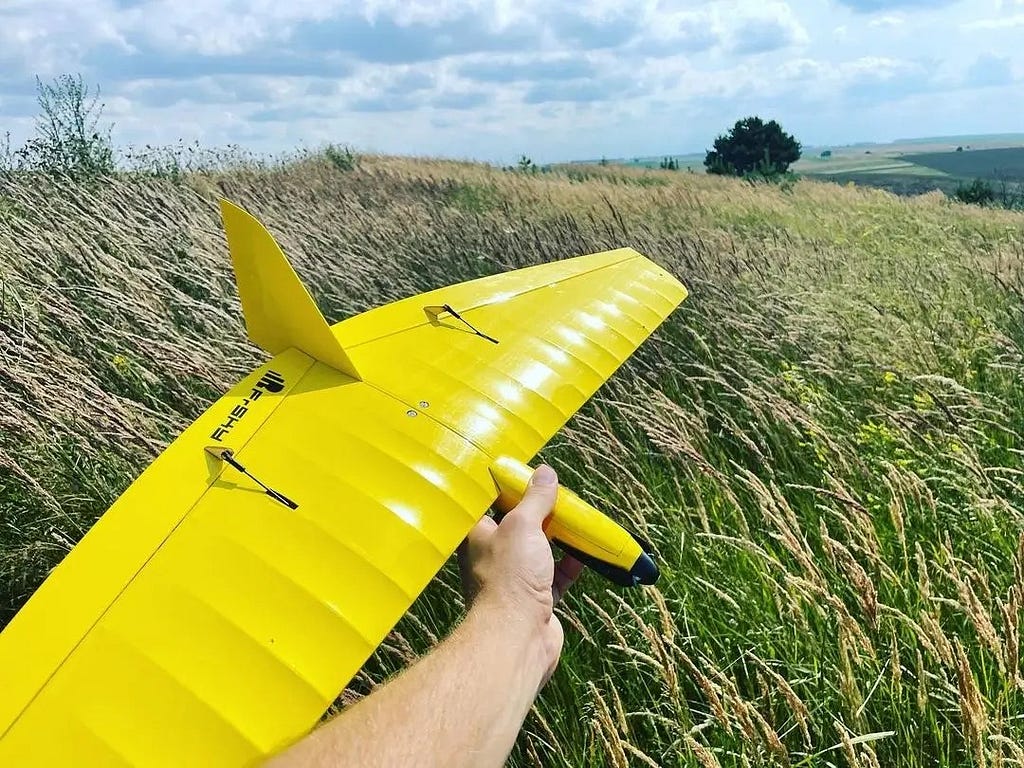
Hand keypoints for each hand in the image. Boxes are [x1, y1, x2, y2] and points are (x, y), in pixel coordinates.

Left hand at [457, 464, 583, 680]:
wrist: (517, 637)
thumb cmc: (509, 576)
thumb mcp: (523, 525)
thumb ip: (535, 499)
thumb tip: (545, 472)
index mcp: (477, 536)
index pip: (488, 504)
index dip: (506, 488)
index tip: (526, 474)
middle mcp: (492, 557)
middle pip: (517, 527)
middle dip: (538, 513)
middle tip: (557, 494)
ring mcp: (514, 580)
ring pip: (538, 551)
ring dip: (558, 537)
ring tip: (575, 518)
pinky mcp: (536, 600)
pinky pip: (556, 576)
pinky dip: (570, 564)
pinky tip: (585, 552)